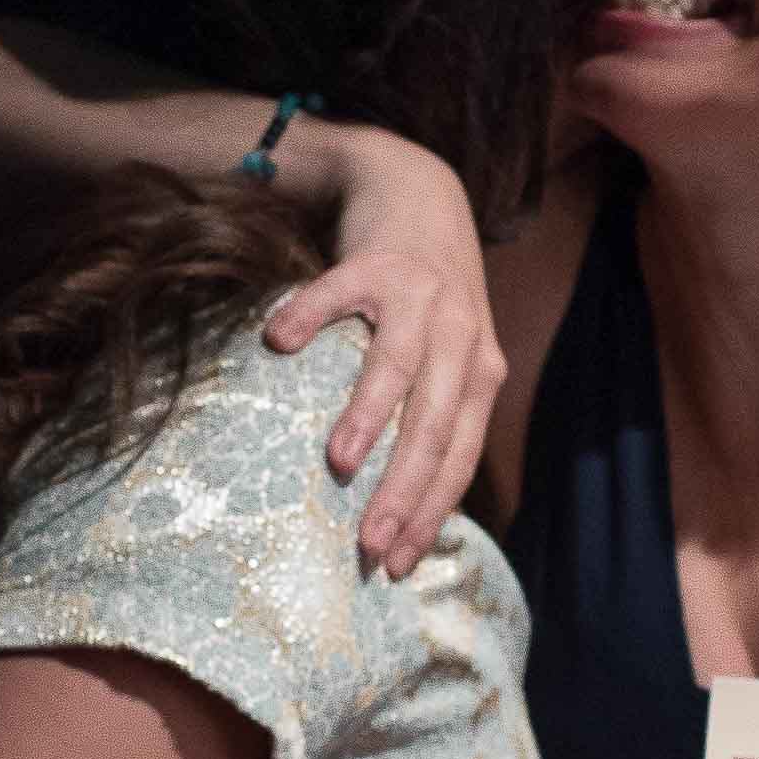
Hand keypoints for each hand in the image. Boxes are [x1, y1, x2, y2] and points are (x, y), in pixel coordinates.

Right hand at [261, 133, 504, 575]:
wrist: (422, 194)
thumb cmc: (427, 299)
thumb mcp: (449, 359)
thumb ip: (433, 416)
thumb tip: (403, 506)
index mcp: (479, 375)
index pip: (459, 458)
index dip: (432, 513)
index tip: (398, 565)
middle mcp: (461, 339)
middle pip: (436, 426)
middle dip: (406, 490)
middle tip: (370, 542)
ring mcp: (422, 297)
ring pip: (400, 365)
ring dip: (371, 416)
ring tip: (342, 463)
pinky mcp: (378, 259)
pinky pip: (340, 291)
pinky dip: (311, 314)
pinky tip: (279, 344)